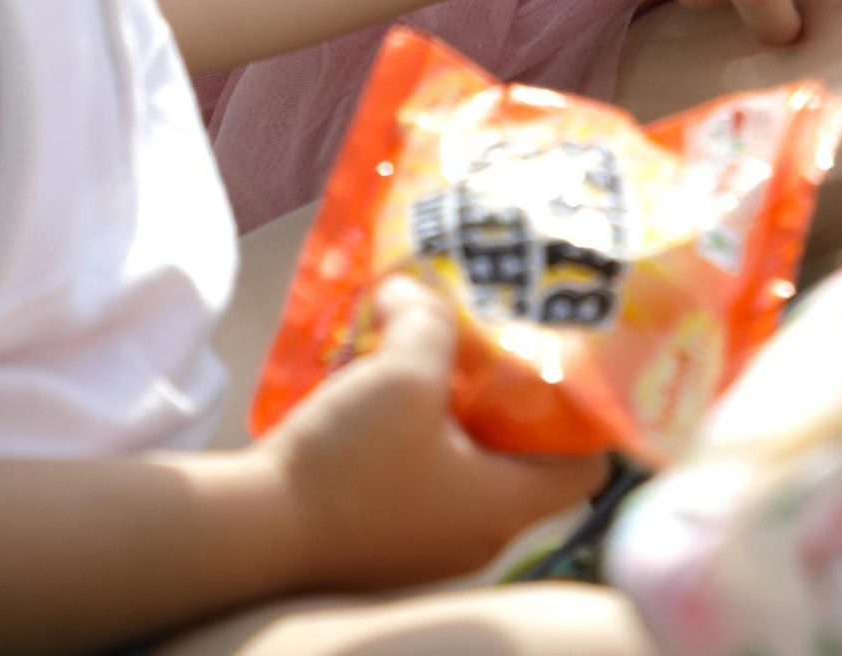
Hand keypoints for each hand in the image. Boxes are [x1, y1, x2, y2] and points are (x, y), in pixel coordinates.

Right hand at [260, 279, 605, 594]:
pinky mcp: (381, 546)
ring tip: (434, 357)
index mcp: (503, 508)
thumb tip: (418, 291)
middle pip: (524, 462)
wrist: (252, 535)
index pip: (587, 469)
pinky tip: (384, 396)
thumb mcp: (403, 370)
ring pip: (467, 469)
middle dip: (513, 398)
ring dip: (454, 415)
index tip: (570, 361)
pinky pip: (420, 484)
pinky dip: (414, 441)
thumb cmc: (346, 463)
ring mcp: (425, 550)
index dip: (589, 415)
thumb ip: (431, 320)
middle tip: (497, 341)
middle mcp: (475, 540)